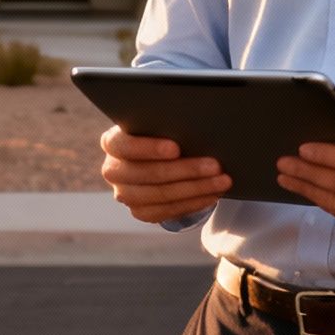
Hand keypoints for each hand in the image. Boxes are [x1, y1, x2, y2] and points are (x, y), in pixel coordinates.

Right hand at [99, 125, 231, 223]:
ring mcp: (124, 194)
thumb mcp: (157, 123)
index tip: (176, 148)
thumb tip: (195, 122)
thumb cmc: (160, 132)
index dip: (149, 148)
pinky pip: (168, 211)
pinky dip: (193, 203)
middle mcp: (113, 170)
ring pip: (161, 195)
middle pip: (148, 174)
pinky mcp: (139, 211)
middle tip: (215, 165)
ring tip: (222, 180)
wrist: (155, 156)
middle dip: (186, 170)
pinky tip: (213, 194)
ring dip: (196, 188)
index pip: (124, 145)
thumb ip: (165, 123)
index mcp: (112, 142)